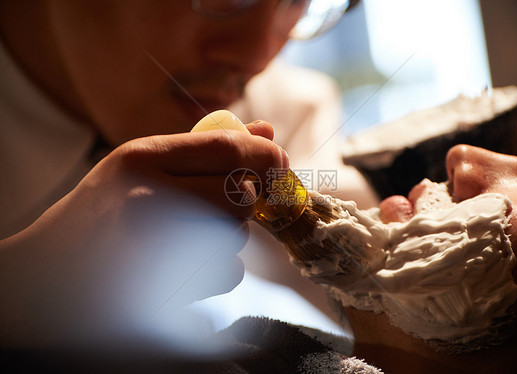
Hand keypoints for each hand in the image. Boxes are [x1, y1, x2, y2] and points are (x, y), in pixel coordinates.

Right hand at [0, 120, 286, 346]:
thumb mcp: (143, 162)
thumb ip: (205, 147)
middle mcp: (147, 200)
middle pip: (239, 194)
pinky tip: (189, 260)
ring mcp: (156, 248)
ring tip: (191, 231)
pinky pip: (229, 272)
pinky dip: (221, 266)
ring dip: (229, 232)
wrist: (58, 266)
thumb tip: (266, 134)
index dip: (262, 154)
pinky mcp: (169, 288)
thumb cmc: (106, 206)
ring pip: (237, 234)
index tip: (278, 159)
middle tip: (224, 200)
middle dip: (243, 198)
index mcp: (140, 159)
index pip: (224, 148)